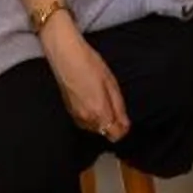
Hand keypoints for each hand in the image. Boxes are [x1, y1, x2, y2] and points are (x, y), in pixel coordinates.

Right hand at [42, 22, 130, 141]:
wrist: (66, 56)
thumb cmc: (89, 65)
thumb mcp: (112, 85)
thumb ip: (119, 108)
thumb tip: (124, 124)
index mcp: (99, 112)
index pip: (116, 135)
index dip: (123, 128)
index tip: (125, 118)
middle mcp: (87, 119)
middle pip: (105, 133)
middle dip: (113, 123)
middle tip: (114, 104)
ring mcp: (77, 117)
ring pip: (96, 128)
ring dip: (102, 120)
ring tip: (102, 99)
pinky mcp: (70, 112)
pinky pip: (86, 122)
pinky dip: (92, 116)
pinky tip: (92, 100)